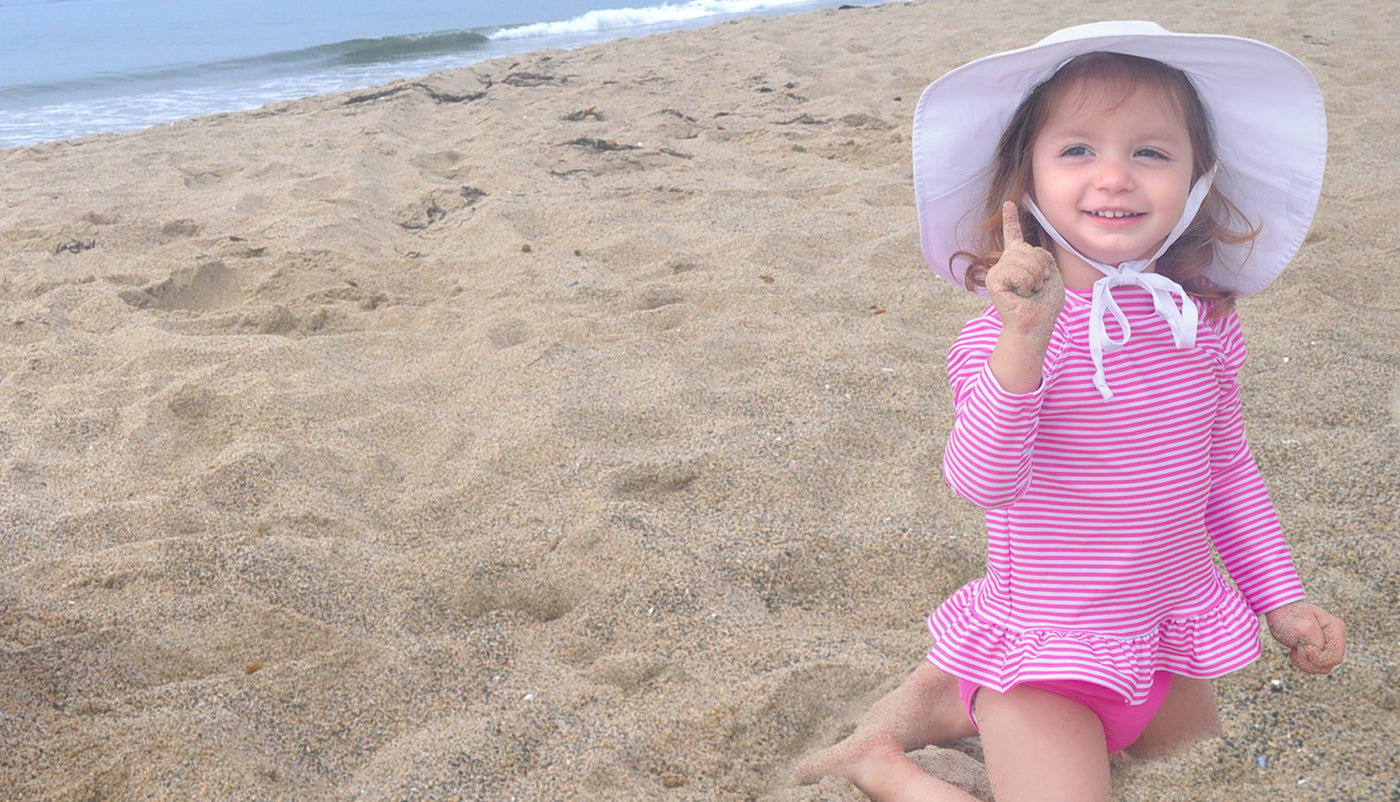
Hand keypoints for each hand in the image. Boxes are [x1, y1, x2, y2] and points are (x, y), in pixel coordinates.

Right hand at [986, 201, 1063, 339]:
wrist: (1037, 324)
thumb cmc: (1045, 304)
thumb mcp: (1052, 273)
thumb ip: (1042, 256)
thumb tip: (1025, 251)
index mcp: (1019, 260)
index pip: (1014, 235)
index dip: (1010, 219)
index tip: (1009, 204)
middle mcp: (1006, 263)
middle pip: (1027, 248)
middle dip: (1040, 267)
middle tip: (1039, 285)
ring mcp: (998, 271)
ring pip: (1023, 259)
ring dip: (1035, 277)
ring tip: (1031, 291)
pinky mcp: (994, 280)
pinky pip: (1017, 271)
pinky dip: (1026, 283)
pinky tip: (1022, 294)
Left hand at [1265, 601, 1345, 674]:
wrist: (1278, 612)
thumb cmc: (1289, 616)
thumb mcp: (1303, 627)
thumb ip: (1317, 642)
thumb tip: (1320, 653)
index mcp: (1335, 629)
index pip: (1335, 657)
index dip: (1319, 658)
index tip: (1304, 648)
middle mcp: (1334, 638)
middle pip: (1329, 664)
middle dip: (1310, 660)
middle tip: (1297, 647)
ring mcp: (1327, 646)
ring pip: (1322, 668)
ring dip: (1305, 662)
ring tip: (1295, 649)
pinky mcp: (1318, 652)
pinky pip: (1314, 667)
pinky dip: (1302, 663)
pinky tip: (1295, 651)